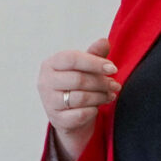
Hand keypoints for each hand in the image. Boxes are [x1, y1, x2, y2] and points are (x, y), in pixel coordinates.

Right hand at [39, 38, 119, 160]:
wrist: (68, 116)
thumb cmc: (76, 86)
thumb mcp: (84, 68)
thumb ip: (94, 54)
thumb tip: (104, 41)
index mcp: (50, 64)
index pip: (72, 59)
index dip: (94, 63)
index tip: (113, 68)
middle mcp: (45, 82)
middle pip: (78, 79)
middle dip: (101, 82)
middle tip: (115, 85)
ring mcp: (49, 102)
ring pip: (81, 98)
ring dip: (101, 96)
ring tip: (110, 94)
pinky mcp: (57, 119)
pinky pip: (80, 114)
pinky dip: (93, 111)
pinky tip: (98, 107)